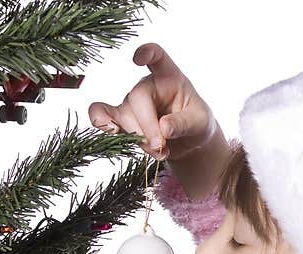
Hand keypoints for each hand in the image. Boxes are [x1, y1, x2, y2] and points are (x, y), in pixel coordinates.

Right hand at [88, 42, 218, 160]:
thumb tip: (163, 129)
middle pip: (137, 99)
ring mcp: (132, 102)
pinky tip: (111, 131)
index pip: (157, 57)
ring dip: (139, 139)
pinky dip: (101, 122)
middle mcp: (147, 86)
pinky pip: (101, 114)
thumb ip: (183, 124)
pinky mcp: (122, 118)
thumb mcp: (201, 123)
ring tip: (159, 152)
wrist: (188, 142)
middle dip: (148, 128)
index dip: (147, 53)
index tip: (138, 59)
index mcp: (169, 77)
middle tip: (162, 147)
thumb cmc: (196, 124)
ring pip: (124, 115)